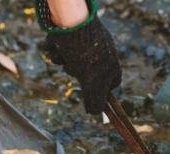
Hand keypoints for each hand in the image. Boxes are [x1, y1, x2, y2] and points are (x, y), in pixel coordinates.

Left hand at [40, 0, 121, 114]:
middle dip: (77, 74)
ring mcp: (85, 46)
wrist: (71, 23)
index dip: (100, 91)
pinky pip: (61, 53)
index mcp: (111, 63)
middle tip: (77, 68)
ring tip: (66, 56)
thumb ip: (95, 102)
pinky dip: (57, 53)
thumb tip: (94, 113)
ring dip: (65, 63)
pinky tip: (58, 48)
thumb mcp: (92, 84)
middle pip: (87, 77)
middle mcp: (100, 54)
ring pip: (71, 65)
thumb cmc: (86, 55)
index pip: (111, 85)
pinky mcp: (70, 38)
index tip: (91, 92)